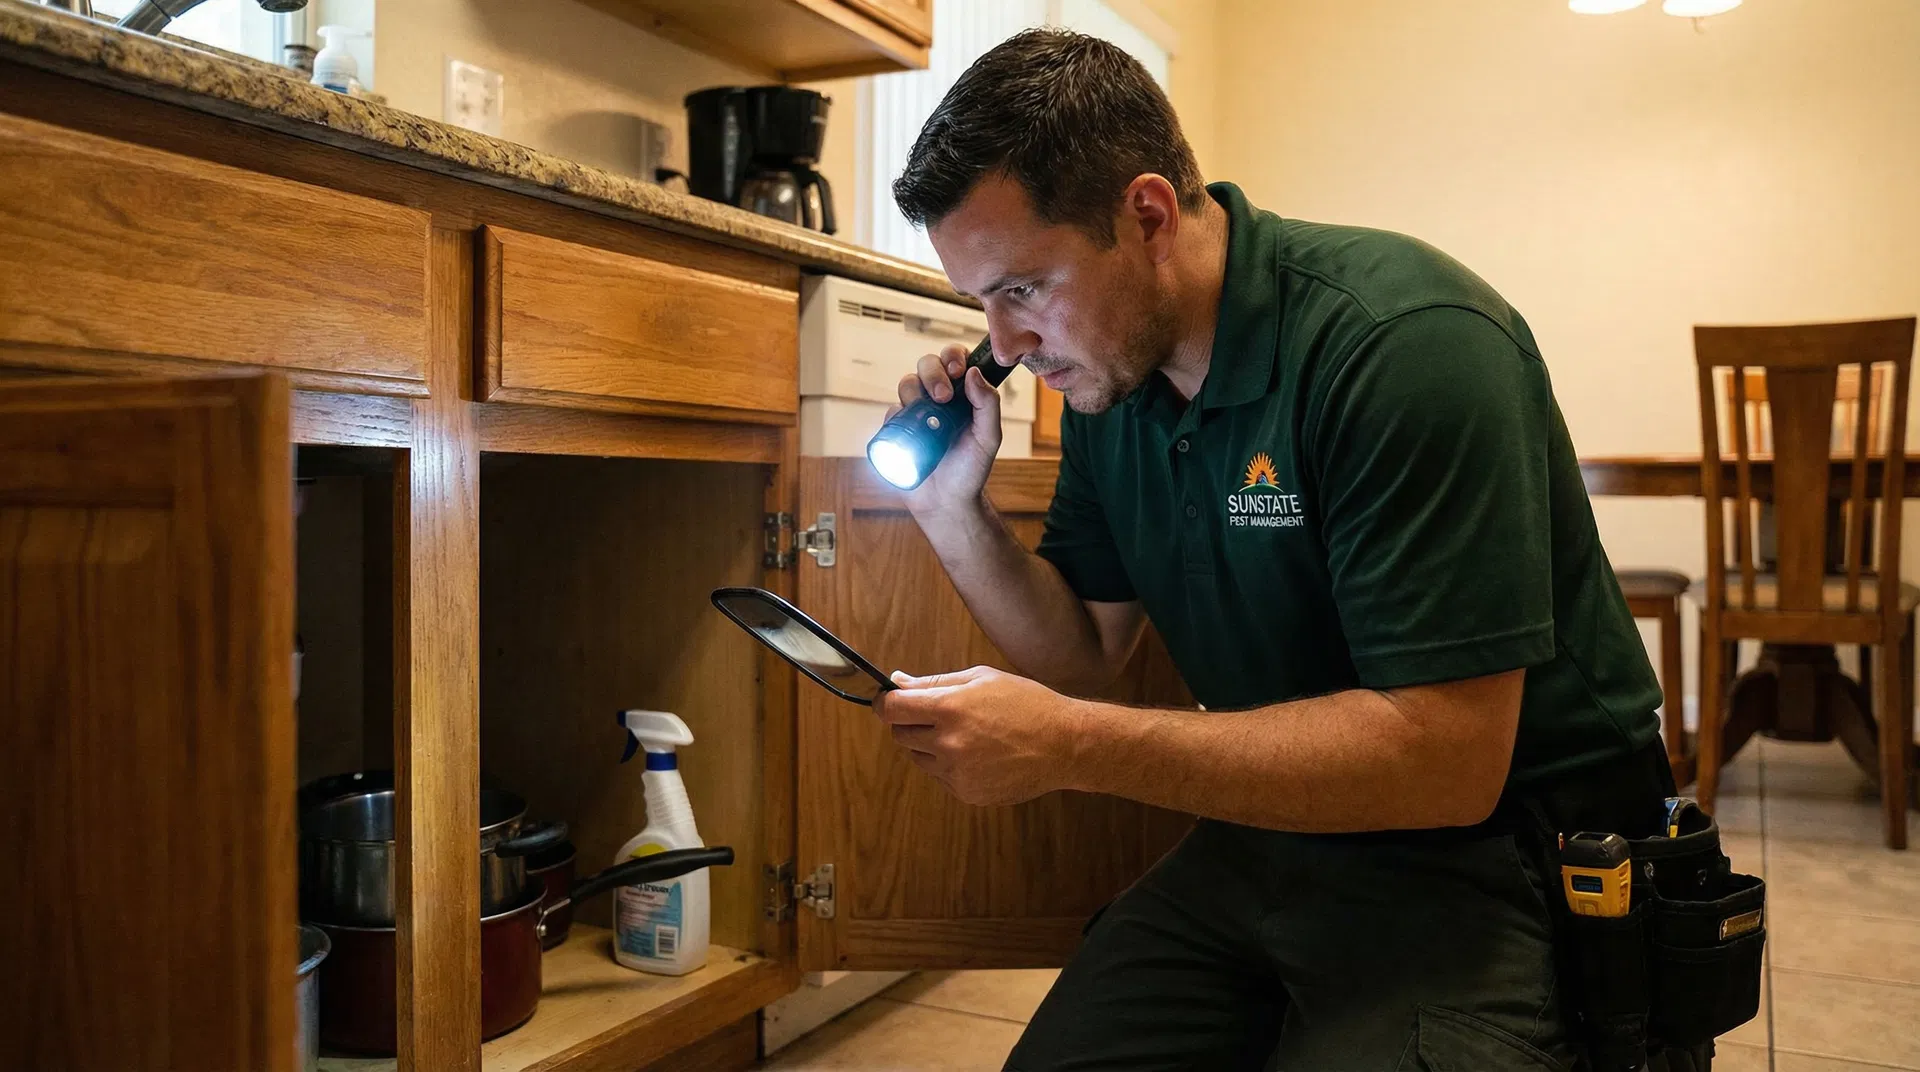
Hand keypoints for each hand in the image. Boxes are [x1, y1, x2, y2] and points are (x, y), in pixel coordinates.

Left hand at [872, 666, 1087, 806]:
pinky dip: (949, 765)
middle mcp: (948, 744)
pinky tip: (979, 754)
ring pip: (919, 758)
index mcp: (949, 709)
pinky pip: (941, 777)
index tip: (888, 702)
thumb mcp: (981, 679)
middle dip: (910, 723)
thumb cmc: (1026, 704)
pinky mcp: (967, 793)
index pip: (892, 709)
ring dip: (929, 746)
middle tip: (935, 715)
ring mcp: (957, 773)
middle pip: (900, 735)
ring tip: (966, 734)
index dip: (885, 703)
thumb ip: (934, 683)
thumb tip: (897, 683)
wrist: (1064, 744)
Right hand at [884, 343, 1002, 517]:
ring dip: (913, 392)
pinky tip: (908, 434)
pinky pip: (890, 411)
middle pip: (926, 365)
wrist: (946, 502)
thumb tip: (974, 373)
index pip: (954, 360)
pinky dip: (897, 417)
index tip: (957, 371)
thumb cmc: (970, 471)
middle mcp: (937, 399)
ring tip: (926, 419)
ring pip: (906, 383)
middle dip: (933, 373)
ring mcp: (916, 413)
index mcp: (961, 395)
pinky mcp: (898, 429)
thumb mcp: (988, 438)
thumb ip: (988, 405)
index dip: (952, 357)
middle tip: (943, 398)